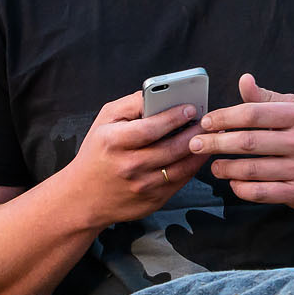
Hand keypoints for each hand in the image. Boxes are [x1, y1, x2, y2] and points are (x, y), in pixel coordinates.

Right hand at [62, 90, 202, 226]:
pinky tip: (199, 153)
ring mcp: (142, 186)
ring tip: (209, 135)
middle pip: (171, 148)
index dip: (173, 117)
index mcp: (114, 142)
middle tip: (208, 121)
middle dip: (194, 132)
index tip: (190, 108)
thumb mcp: (104, 121)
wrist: (84, 197)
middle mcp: (129, 166)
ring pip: (181, 166)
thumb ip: (132, 104)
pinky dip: (193, 166)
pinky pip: (180, 181)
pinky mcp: (153, 201)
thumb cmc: (97, 153)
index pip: (150, 128)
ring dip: (199, 149)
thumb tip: (159, 93)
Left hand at [191, 75, 293, 212]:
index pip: (253, 113)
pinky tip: (232, 182)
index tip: (206, 122)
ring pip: (251, 170)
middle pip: (248, 142)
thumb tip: (243, 80)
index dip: (224, 117)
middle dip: (215, 143)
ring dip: (225, 168)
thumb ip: (268, 98)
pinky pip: (261, 192)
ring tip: (212, 166)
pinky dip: (241, 188)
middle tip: (195, 144)